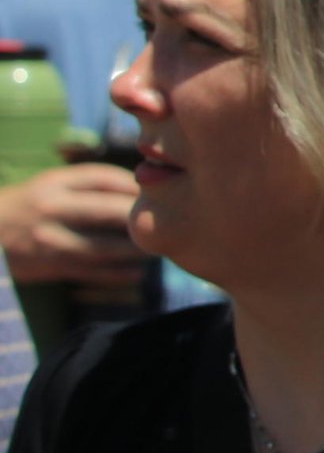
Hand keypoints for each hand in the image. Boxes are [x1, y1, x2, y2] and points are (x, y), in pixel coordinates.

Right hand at [0, 164, 143, 285]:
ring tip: (156, 249)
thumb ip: (88, 182)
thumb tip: (140, 187)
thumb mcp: (49, 184)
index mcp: (54, 184)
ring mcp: (51, 240)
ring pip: (105, 247)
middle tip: (168, 221)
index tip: (155, 192)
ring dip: (135, 250)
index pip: (104, 178)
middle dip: (141, 218)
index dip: (135, 184)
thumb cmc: (27, 205)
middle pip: (110, 211)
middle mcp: (52, 210)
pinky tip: (137, 273)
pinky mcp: (49, 266)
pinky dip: (118, 274)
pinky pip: (92, 272)